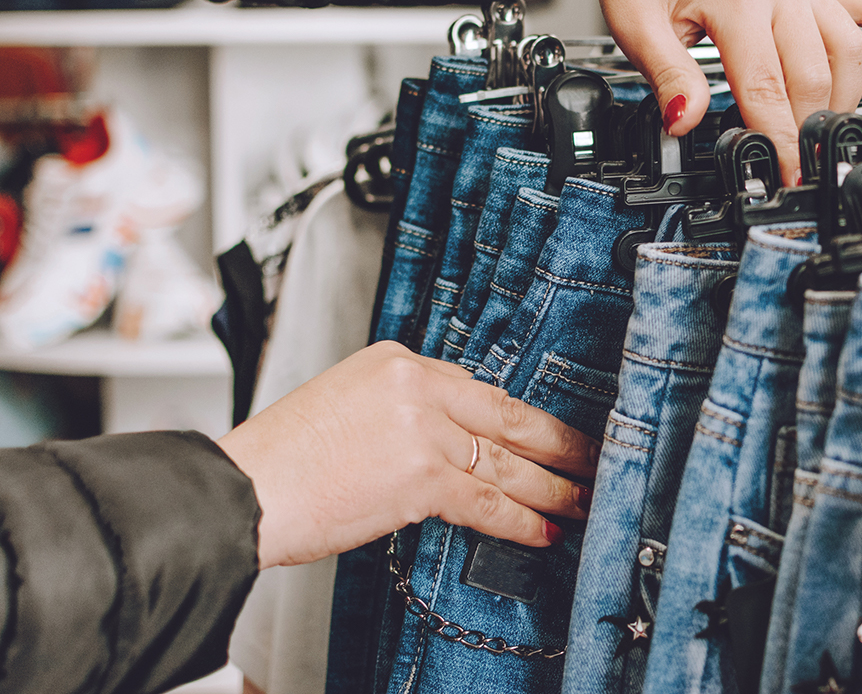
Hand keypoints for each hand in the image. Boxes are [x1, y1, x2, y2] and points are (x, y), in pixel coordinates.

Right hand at [216, 342, 597, 568]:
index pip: (477, 388)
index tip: (545, 432)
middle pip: (508, 415)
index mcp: (397, 360)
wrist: (241, 490)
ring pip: (506, 461)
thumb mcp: (343, 403)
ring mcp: (423, 428)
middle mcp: (416, 385)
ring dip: (551, 486)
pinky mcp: (421, 476)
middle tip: (591, 457)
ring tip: (581, 500)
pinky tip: (544, 530)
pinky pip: (487, 500)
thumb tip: (448, 443)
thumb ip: (401, 411)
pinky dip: (521, 519)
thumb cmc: (280, 459)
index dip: (519, 417)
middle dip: (557, 442)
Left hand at [486, 0, 861, 183]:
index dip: (780, 142)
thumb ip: (667, 75)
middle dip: (811, 128)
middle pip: (814, 75)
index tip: (788, 177)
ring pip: (847, 48)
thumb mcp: (636, 25)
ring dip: (845, 96)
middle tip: (804, 168)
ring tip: (828, 133)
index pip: (768, 89)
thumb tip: (686, 121)